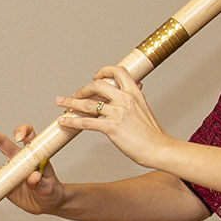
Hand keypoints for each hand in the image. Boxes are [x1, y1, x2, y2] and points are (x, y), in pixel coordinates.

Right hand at [0, 125, 68, 214]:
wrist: (47, 203)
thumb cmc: (52, 189)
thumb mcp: (49, 185)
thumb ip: (41, 180)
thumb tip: (33, 176)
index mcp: (34, 154)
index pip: (29, 135)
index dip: (23, 131)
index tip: (18, 138)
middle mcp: (20, 159)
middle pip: (5, 143)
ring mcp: (11, 170)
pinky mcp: (5, 182)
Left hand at [53, 65, 168, 166]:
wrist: (159, 148)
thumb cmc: (153, 134)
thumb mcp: (145, 109)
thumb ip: (136, 98)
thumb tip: (136, 87)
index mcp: (135, 93)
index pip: (118, 72)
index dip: (104, 71)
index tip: (95, 76)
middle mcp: (126, 99)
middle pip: (97, 86)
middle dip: (82, 89)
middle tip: (74, 95)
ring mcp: (118, 112)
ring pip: (88, 104)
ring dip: (71, 103)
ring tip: (60, 102)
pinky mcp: (112, 127)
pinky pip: (86, 123)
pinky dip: (72, 122)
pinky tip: (63, 122)